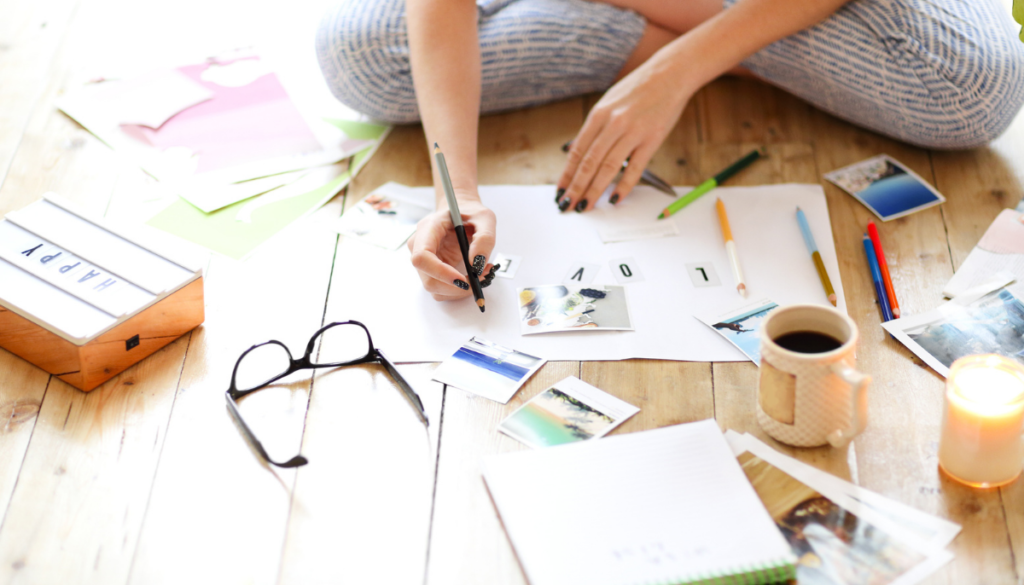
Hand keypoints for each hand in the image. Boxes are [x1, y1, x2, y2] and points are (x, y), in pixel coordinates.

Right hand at [408, 195, 497, 300]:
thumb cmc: (470, 213)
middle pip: (428, 279)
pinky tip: (473, 276)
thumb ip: (484, 238)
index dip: (440, 272)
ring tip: (481, 274)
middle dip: (455, 287)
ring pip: (435, 288)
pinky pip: (442, 289)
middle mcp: (419, 246)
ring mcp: (424, 261)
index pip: (422, 257)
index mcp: (428, 229)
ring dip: (459, 290)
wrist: (463, 214)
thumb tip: (477, 263)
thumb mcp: (485, 218)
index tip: (462, 279)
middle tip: (480, 280)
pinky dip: (459, 290)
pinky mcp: (432, 271)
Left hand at [557, 52, 693, 211]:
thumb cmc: (638, 89)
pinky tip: (615, 199)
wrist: (670, 73)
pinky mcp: (652, 139)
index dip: (567, 175)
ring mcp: (632, 131)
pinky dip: (624, 186)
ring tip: (586, 207)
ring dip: (594, 191)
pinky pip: (635, 168)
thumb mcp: (608, 102)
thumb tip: (576, 152)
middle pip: (588, 163)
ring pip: (608, 168)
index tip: (560, 191)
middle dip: (576, 188)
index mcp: (598, 114)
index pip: (577, 152)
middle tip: (567, 206)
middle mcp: (612, 123)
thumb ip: (594, 128)